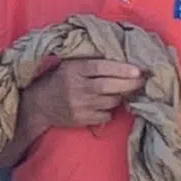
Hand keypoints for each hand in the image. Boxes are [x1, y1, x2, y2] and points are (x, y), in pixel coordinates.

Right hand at [24, 57, 142, 132]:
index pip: (101, 68)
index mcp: (73, 70)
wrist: (38, 105)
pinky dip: (110, 110)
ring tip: (122, 91)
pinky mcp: (80, 119)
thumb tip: (122, 60)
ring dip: (120, 96)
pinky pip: (105, 116)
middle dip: (129, 84)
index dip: (121, 69)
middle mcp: (76, 87)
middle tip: (142, 81)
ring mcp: (78, 105)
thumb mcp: (69, 65)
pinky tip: (105, 105)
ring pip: (110, 101)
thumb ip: (90, 62)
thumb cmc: (58, 80)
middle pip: (108, 86)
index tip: (138, 70)